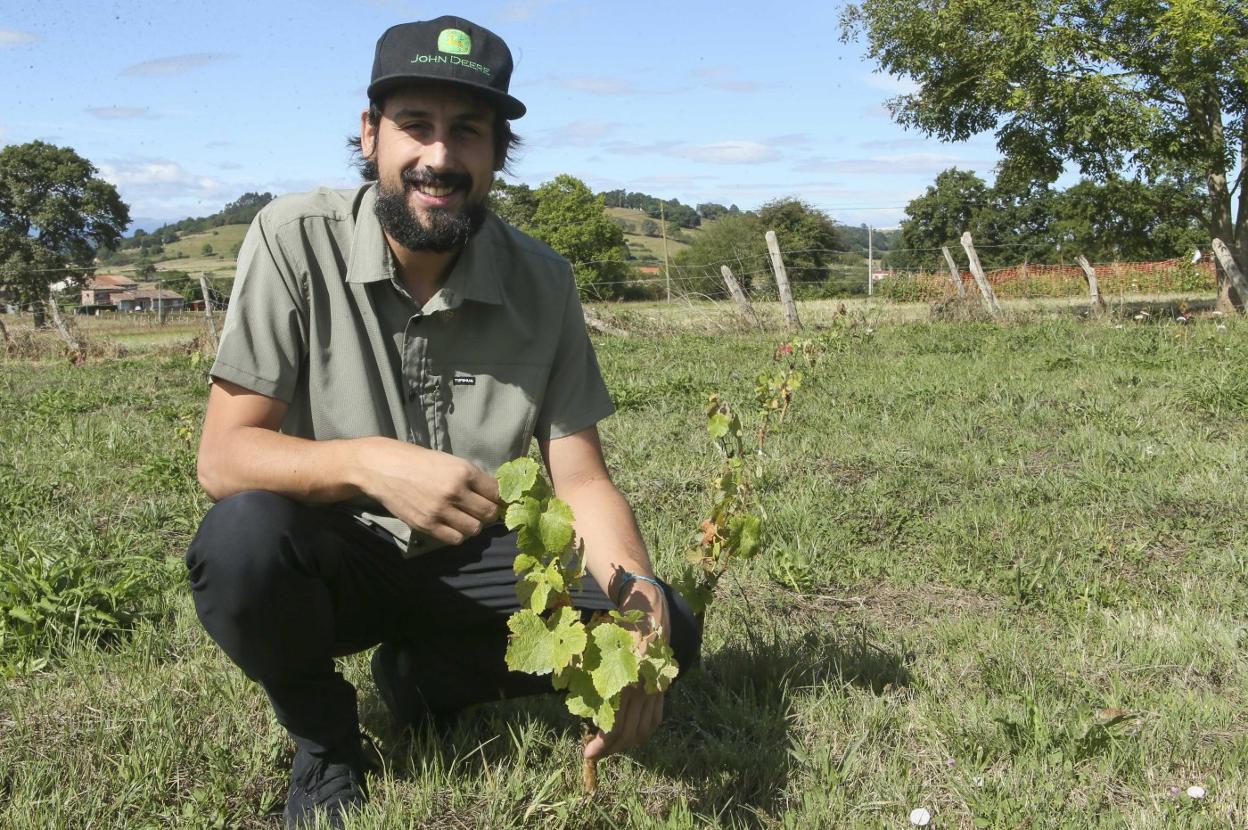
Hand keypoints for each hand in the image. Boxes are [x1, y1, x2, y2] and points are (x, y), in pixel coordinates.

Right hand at [356, 438, 500, 545]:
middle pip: (489, 513)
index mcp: (464, 471)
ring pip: (475, 529)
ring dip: (474, 525)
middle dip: (490, 513)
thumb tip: (494, 493)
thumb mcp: (449, 461)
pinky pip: (455, 539)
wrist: (384, 468)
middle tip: (483, 511)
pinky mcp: (427, 525)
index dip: (500, 498)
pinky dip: (458, 534)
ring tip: (466, 518)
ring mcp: (441, 510)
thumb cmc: (418, 461)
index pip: (497, 493)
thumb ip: (470, 477)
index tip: (497, 501)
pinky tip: (452, 525)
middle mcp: (455, 491)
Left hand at [583, 579, 668, 760]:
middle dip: (611, 749)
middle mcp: (641, 689)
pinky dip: (643, 731)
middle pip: (628, 734)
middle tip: (595, 754)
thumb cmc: (615, 625)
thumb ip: (586, 675)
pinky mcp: (662, 686)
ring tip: (612, 746)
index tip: (587, 754)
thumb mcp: (596, 648)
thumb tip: (576, 704)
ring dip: (627, 743)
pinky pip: (656, 718)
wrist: (647, 607)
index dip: (600, 746)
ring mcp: (654, 689)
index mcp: (622, 682)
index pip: (613, 727)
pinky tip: (631, 734)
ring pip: (644, 730)